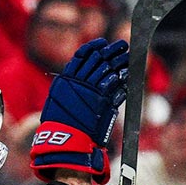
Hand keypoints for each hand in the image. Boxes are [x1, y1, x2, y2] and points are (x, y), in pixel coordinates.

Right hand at [31, 38, 128, 183]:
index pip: (81, 56)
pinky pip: (115, 84)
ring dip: (120, 61)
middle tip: (121, 45)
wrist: (66, 141)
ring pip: (109, 69)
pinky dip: (122, 77)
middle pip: (98, 60)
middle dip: (111, 51)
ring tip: (127, 55)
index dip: (93, 48)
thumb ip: (69, 87)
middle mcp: (79, 82)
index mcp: (66, 80)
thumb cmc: (60, 125)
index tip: (101, 43)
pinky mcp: (104, 101)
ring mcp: (92, 91)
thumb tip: (79, 78)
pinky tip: (127, 72)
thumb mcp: (58, 102)